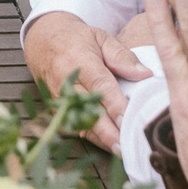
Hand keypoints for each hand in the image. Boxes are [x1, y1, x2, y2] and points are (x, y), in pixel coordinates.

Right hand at [21, 11, 149, 151]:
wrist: (42, 40)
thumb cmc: (75, 38)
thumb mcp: (101, 37)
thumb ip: (122, 56)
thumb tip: (145, 75)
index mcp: (79, 60)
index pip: (100, 85)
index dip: (114, 104)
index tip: (128, 119)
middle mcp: (66, 81)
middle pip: (88, 110)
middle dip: (108, 131)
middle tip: (126, 146)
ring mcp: (59, 97)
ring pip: (80, 123)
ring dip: (101, 139)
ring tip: (122, 151)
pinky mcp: (56, 108)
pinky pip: (74, 126)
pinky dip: (92, 138)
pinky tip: (109, 146)